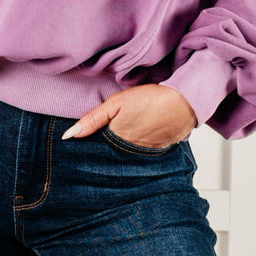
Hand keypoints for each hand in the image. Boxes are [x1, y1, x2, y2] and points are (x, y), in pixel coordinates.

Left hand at [59, 84, 197, 146]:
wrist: (186, 102)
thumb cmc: (152, 99)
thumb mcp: (116, 103)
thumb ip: (92, 119)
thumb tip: (69, 136)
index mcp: (116, 141)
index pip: (97, 151)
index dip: (91, 146)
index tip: (84, 145)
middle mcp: (129, 153)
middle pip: (111, 156)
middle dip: (106, 150)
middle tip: (108, 137)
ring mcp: (145, 155)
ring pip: (126, 157)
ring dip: (123, 150)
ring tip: (128, 134)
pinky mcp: (158, 153)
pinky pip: (143, 156)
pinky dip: (139, 149)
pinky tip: (141, 137)